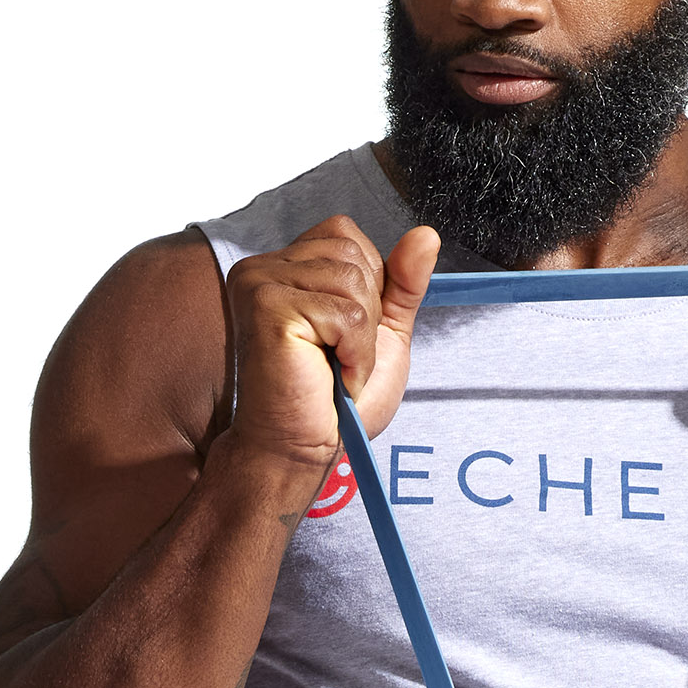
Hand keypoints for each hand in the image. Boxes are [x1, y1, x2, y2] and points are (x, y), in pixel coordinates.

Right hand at [222, 215, 439, 476]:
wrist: (300, 452)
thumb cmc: (332, 404)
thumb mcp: (381, 333)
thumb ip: (402, 283)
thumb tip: (426, 235)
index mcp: (283, 267)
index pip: (344, 235)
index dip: (366, 286)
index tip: (342, 335)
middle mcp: (263, 268)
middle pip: (352, 254)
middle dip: (366, 313)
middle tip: (338, 358)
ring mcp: (261, 284)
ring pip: (353, 282)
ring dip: (361, 339)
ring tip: (336, 370)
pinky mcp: (269, 308)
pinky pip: (347, 314)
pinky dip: (355, 354)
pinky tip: (334, 378)